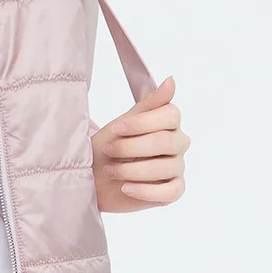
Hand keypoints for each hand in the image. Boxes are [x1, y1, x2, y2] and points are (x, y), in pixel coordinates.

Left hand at [92, 75, 188, 213]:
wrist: (93, 177)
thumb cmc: (109, 146)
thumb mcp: (122, 123)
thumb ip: (149, 104)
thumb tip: (172, 80)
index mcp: (169, 123)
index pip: (171, 116)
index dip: (141, 123)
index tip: (116, 129)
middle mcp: (178, 143)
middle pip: (165, 142)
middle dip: (131, 147)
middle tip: (109, 150)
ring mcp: (178, 167)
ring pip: (164, 167)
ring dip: (131, 170)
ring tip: (110, 171)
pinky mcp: (174, 190)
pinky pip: (170, 192)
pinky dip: (145, 191)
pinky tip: (126, 188)